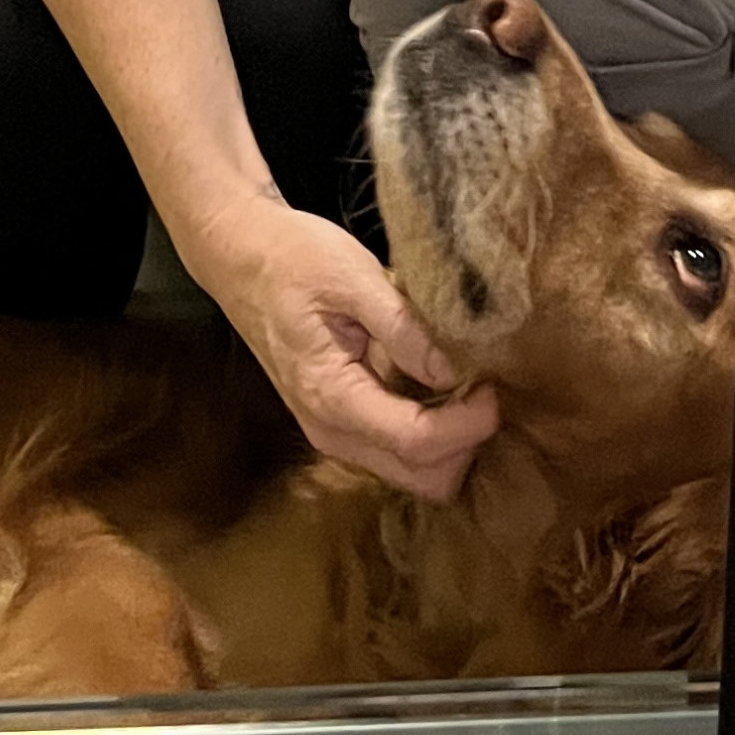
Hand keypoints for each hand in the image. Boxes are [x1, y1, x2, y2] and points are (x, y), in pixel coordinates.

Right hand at [200, 202, 498, 498]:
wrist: (240, 256)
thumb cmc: (293, 258)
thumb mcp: (351, 276)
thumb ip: (403, 327)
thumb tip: (454, 371)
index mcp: (332, 397)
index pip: (418, 442)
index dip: (469, 424)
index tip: (495, 386)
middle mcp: (331, 431)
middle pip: (421, 477)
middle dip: (464, 441)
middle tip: (483, 383)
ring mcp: (333, 433)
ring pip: (412, 471)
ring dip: (449, 439)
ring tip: (465, 380)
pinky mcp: (340, 421)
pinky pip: (397, 449)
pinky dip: (429, 429)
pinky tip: (439, 382)